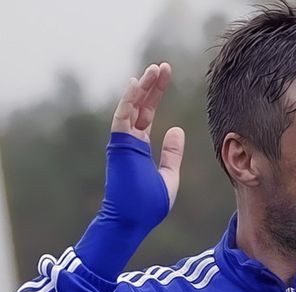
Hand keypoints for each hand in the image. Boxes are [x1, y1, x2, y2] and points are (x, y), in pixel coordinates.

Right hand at [111, 63, 183, 207]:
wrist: (132, 221)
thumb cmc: (147, 205)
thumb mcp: (168, 177)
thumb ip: (171, 154)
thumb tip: (176, 130)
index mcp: (140, 147)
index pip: (148, 113)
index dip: (156, 94)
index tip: (165, 76)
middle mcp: (130, 141)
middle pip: (141, 105)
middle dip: (152, 85)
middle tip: (163, 66)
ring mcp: (123, 142)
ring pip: (132, 107)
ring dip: (142, 87)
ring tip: (155, 68)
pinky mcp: (119, 146)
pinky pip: (122, 117)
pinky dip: (129, 100)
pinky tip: (136, 82)